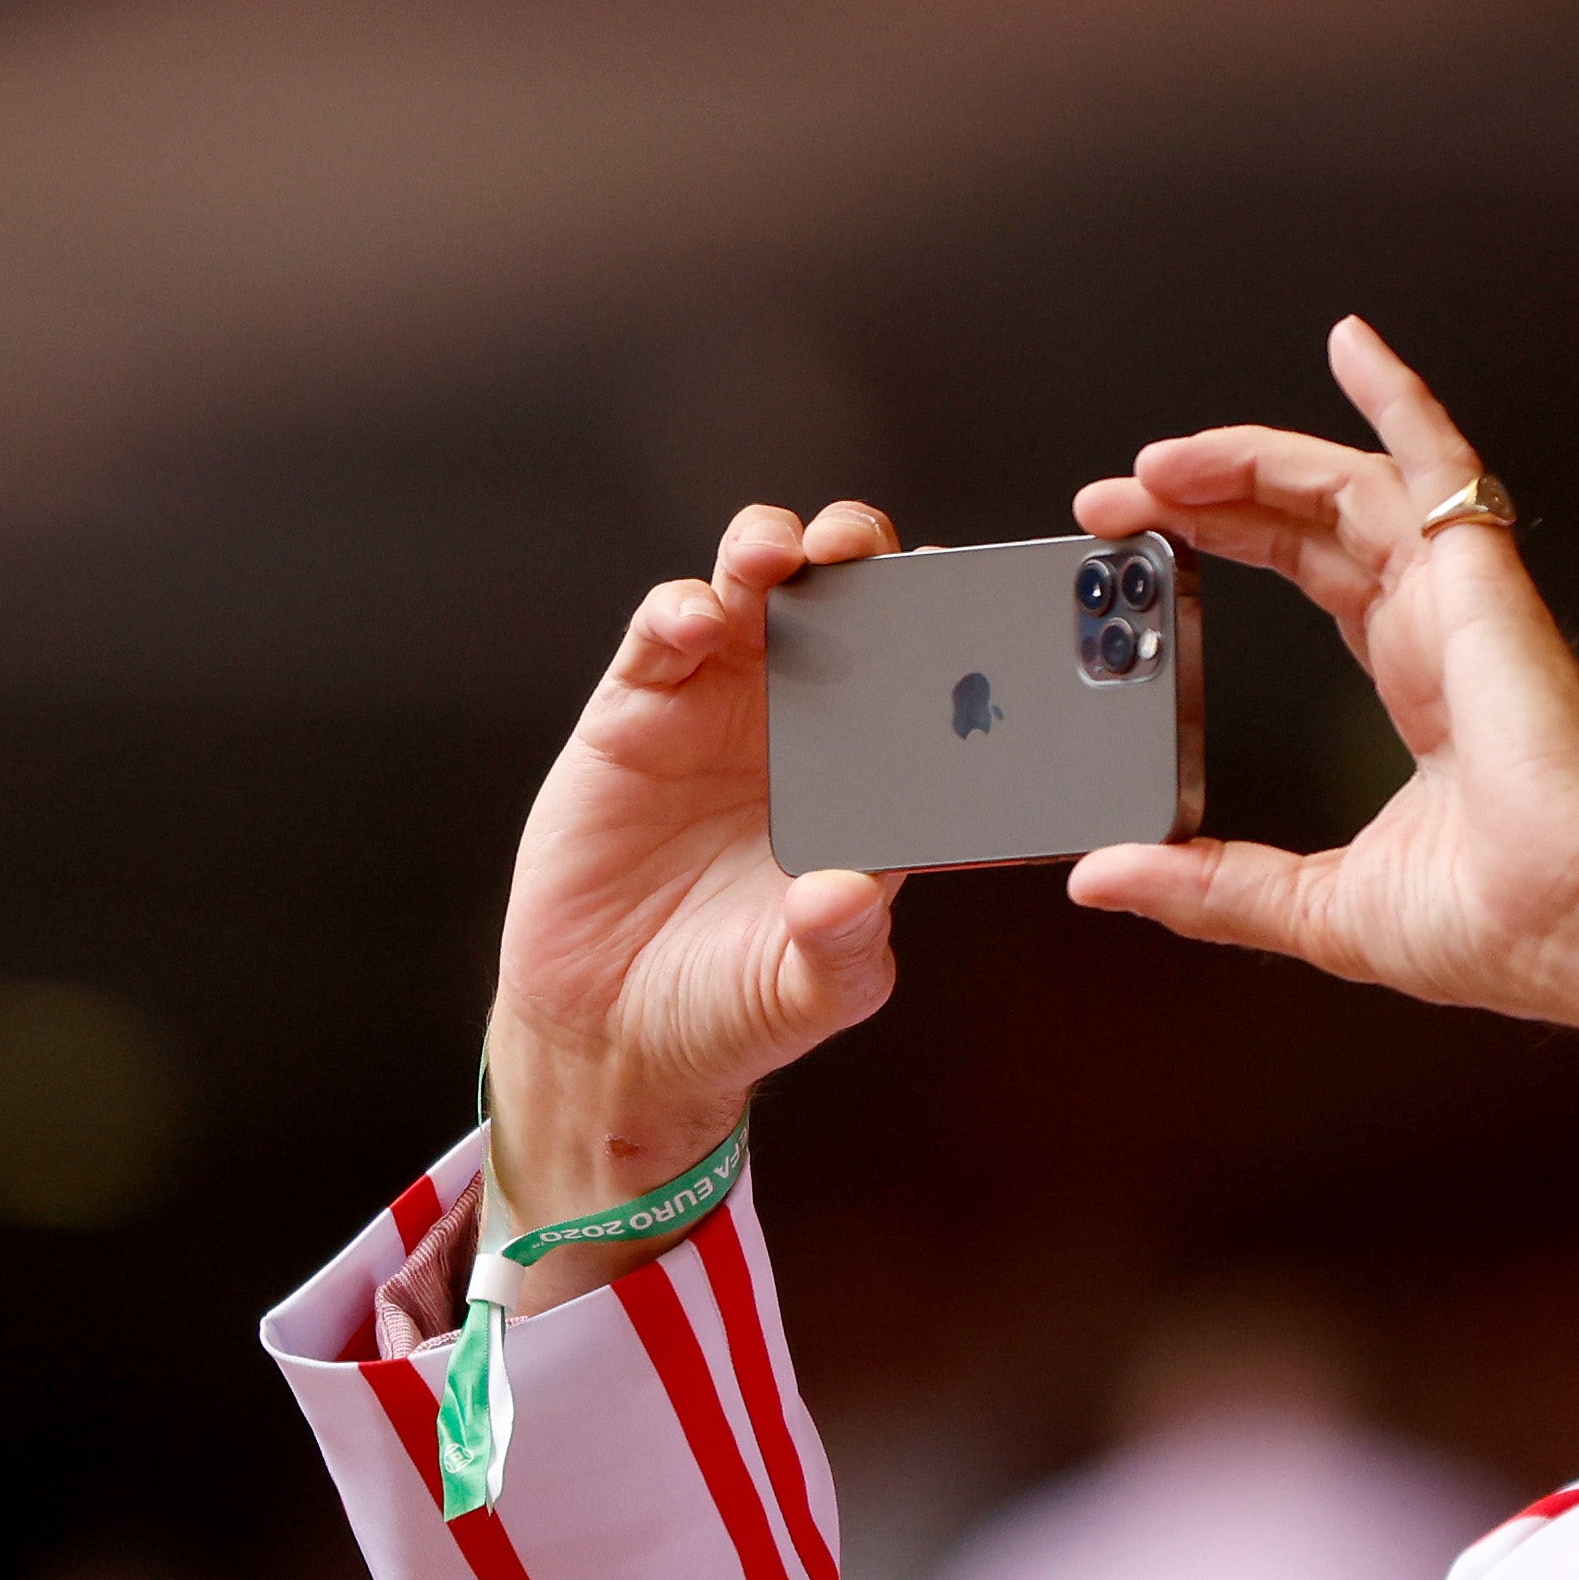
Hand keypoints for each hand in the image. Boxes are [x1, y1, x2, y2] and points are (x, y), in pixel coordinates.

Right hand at [483, 500, 901, 1289]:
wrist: (614, 1031)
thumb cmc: (734, 1009)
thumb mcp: (808, 992)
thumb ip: (840, 947)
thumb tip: (850, 892)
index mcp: (872, 779)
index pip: (922, 678)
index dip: (943, 629)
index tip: (964, 602)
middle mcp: (804, 727)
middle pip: (844, 603)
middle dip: (859, 557)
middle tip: (861, 548)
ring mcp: (718, 708)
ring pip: (754, 592)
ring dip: (771, 554)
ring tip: (779, 556)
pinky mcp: (637, 710)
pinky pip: (662, 633)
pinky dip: (680, 609)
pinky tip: (696, 620)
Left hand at [1064, 320, 1578, 1139]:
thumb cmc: (1500, 925)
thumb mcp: (1313, 906)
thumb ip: (1209, 887)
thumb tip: (1106, 877)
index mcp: (1417, 696)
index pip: (1309, 584)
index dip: (1222, 550)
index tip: (1135, 555)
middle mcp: (1439, 634)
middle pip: (1308, 524)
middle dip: (1207, 501)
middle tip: (1112, 503)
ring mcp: (1463, 599)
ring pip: (1346, 485)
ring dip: (1249, 459)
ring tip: (1157, 464)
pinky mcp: (1482, 579)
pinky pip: (1437, 461)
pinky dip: (1397, 398)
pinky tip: (1350, 346)